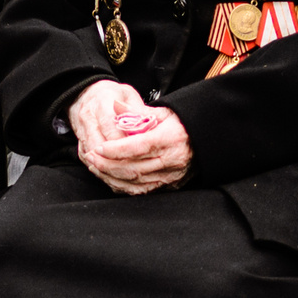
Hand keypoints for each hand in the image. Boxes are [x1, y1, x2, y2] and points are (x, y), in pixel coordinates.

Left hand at [68, 79, 191, 193]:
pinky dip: (124, 186)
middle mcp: (173, 159)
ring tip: (96, 166)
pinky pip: (142, 190)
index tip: (98, 147)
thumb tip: (115, 106)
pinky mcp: (170, 185)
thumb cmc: (183, 123)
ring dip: (111, 176)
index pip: (138, 146)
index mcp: (172, 137)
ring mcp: (172, 175)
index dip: (115, 149)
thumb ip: (137, 111)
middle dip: (107, 164)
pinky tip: (111, 178)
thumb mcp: (163, 112)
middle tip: (91, 157)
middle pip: (134, 167)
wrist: (206, 139)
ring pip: (136, 182)